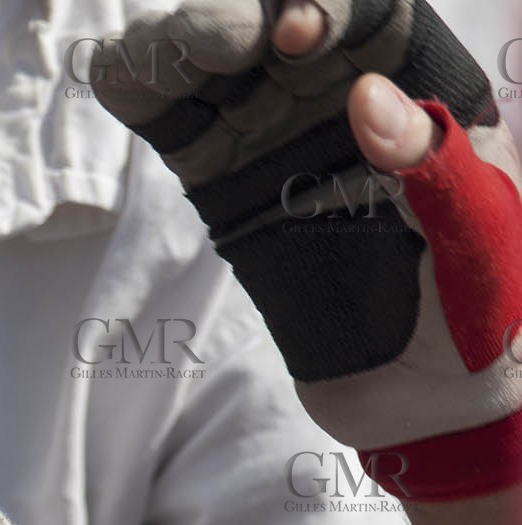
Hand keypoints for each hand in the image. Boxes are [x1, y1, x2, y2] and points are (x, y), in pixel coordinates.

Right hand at [93, 0, 521, 501]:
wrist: (434, 405)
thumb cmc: (490, 316)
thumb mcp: (482, 239)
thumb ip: (434, 171)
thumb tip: (368, 96)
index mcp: (425, 95)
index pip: (370, 20)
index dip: (327, 8)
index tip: (293, 33)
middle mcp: (349, 104)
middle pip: (277, 29)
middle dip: (235, 18)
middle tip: (212, 44)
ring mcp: (283, 146)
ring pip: (220, 70)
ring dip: (176, 46)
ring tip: (151, 56)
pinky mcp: (232, 193)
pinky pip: (184, 133)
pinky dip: (145, 97)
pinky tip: (119, 76)